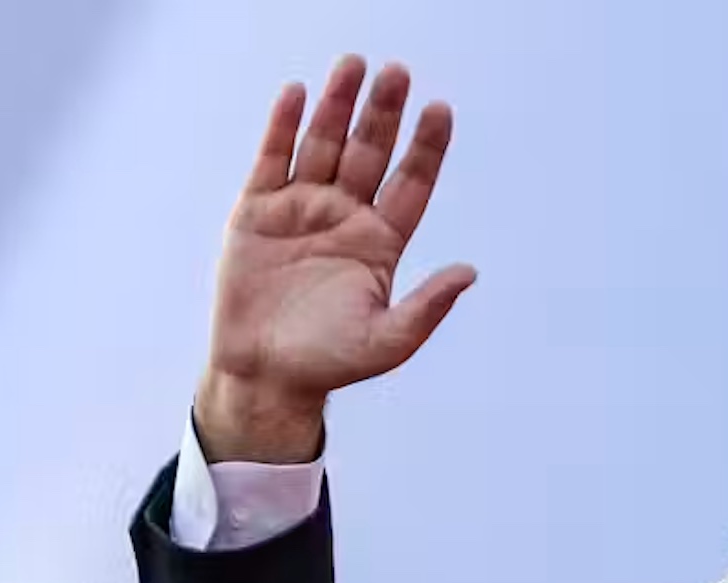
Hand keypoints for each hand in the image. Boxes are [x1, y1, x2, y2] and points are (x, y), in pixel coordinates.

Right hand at [196, 56, 476, 461]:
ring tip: (353, 65)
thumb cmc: (330, 362)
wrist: (265, 373)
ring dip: (337, 105)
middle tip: (397, 72)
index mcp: (381, 242)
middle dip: (383, 113)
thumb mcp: (389, 340)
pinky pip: (274, 158)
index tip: (440, 111)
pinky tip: (298, 94)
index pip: (411, 184)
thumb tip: (469, 272)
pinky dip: (284, 126)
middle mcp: (346, 217)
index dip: (426, 148)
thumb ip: (427, 306)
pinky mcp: (258, 210)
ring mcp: (301, 209)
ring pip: (324, 145)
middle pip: (369, 153)